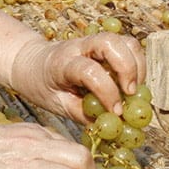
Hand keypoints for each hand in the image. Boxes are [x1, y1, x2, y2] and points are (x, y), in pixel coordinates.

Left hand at [10, 34, 144, 122]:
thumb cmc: (42, 86)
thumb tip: (110, 126)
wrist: (30, 63)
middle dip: (128, 69)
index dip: (107, 91)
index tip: (116, 112)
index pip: (89, 70)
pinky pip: (128, 47)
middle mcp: (79, 47)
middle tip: (130, 94)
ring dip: (138, 66)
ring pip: (125, 42)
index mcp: (62, 63)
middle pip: (111, 43)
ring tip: (134, 90)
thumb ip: (82, 114)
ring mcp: (93, 42)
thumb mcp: (55, 104)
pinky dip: (137, 64)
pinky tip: (131, 83)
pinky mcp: (104, 44)